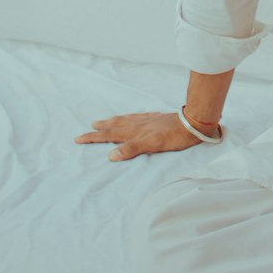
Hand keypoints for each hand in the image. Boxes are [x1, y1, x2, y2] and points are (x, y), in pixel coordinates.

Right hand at [74, 110, 211, 161]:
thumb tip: (111, 155)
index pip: (109, 135)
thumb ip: (132, 149)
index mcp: (134, 132)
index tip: (79, 138)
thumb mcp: (152, 146)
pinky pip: (135, 117)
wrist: (193, 122)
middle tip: (87, 129)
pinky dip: (126, 118)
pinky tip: (130, 118)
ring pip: (124, 120)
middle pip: (114, 126)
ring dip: (111, 122)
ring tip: (102, 122)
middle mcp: (137, 124)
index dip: (94, 137)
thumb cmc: (174, 137)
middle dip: (99, 130)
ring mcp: (146, 120)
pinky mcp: (155, 118)